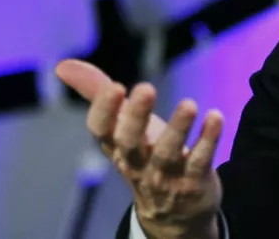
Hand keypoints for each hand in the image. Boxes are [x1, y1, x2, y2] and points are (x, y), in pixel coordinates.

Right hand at [56, 59, 224, 238]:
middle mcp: (137, 163)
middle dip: (136, 116)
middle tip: (146, 88)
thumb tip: (62, 66)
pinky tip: (215, 117)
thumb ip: (97, 93)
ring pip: (167, 154)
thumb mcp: (122, 126)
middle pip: (130, 142)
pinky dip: (208, 140)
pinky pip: (200, 161)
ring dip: (178, 128)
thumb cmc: (145, 156)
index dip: (104, 111)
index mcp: (116, 147)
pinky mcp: (194, 182)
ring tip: (189, 103)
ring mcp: (165, 176)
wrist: (174, 213)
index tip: (115, 86)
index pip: (101, 131)